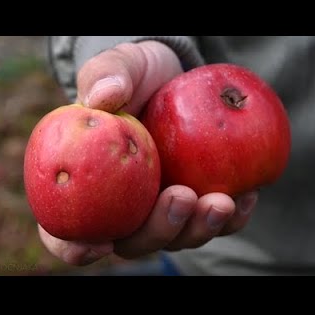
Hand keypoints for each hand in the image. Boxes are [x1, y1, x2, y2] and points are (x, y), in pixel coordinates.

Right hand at [39, 40, 258, 264]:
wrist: (174, 78)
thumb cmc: (137, 77)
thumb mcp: (120, 65)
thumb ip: (105, 76)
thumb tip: (102, 97)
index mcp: (88, 186)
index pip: (67, 231)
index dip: (75, 248)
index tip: (95, 245)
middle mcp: (124, 207)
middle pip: (133, 243)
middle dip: (158, 231)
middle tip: (181, 197)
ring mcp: (162, 209)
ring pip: (177, 239)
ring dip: (200, 229)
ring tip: (222, 201)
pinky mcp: (196, 203)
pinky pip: (214, 223)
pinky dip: (231, 218)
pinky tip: (247, 194)